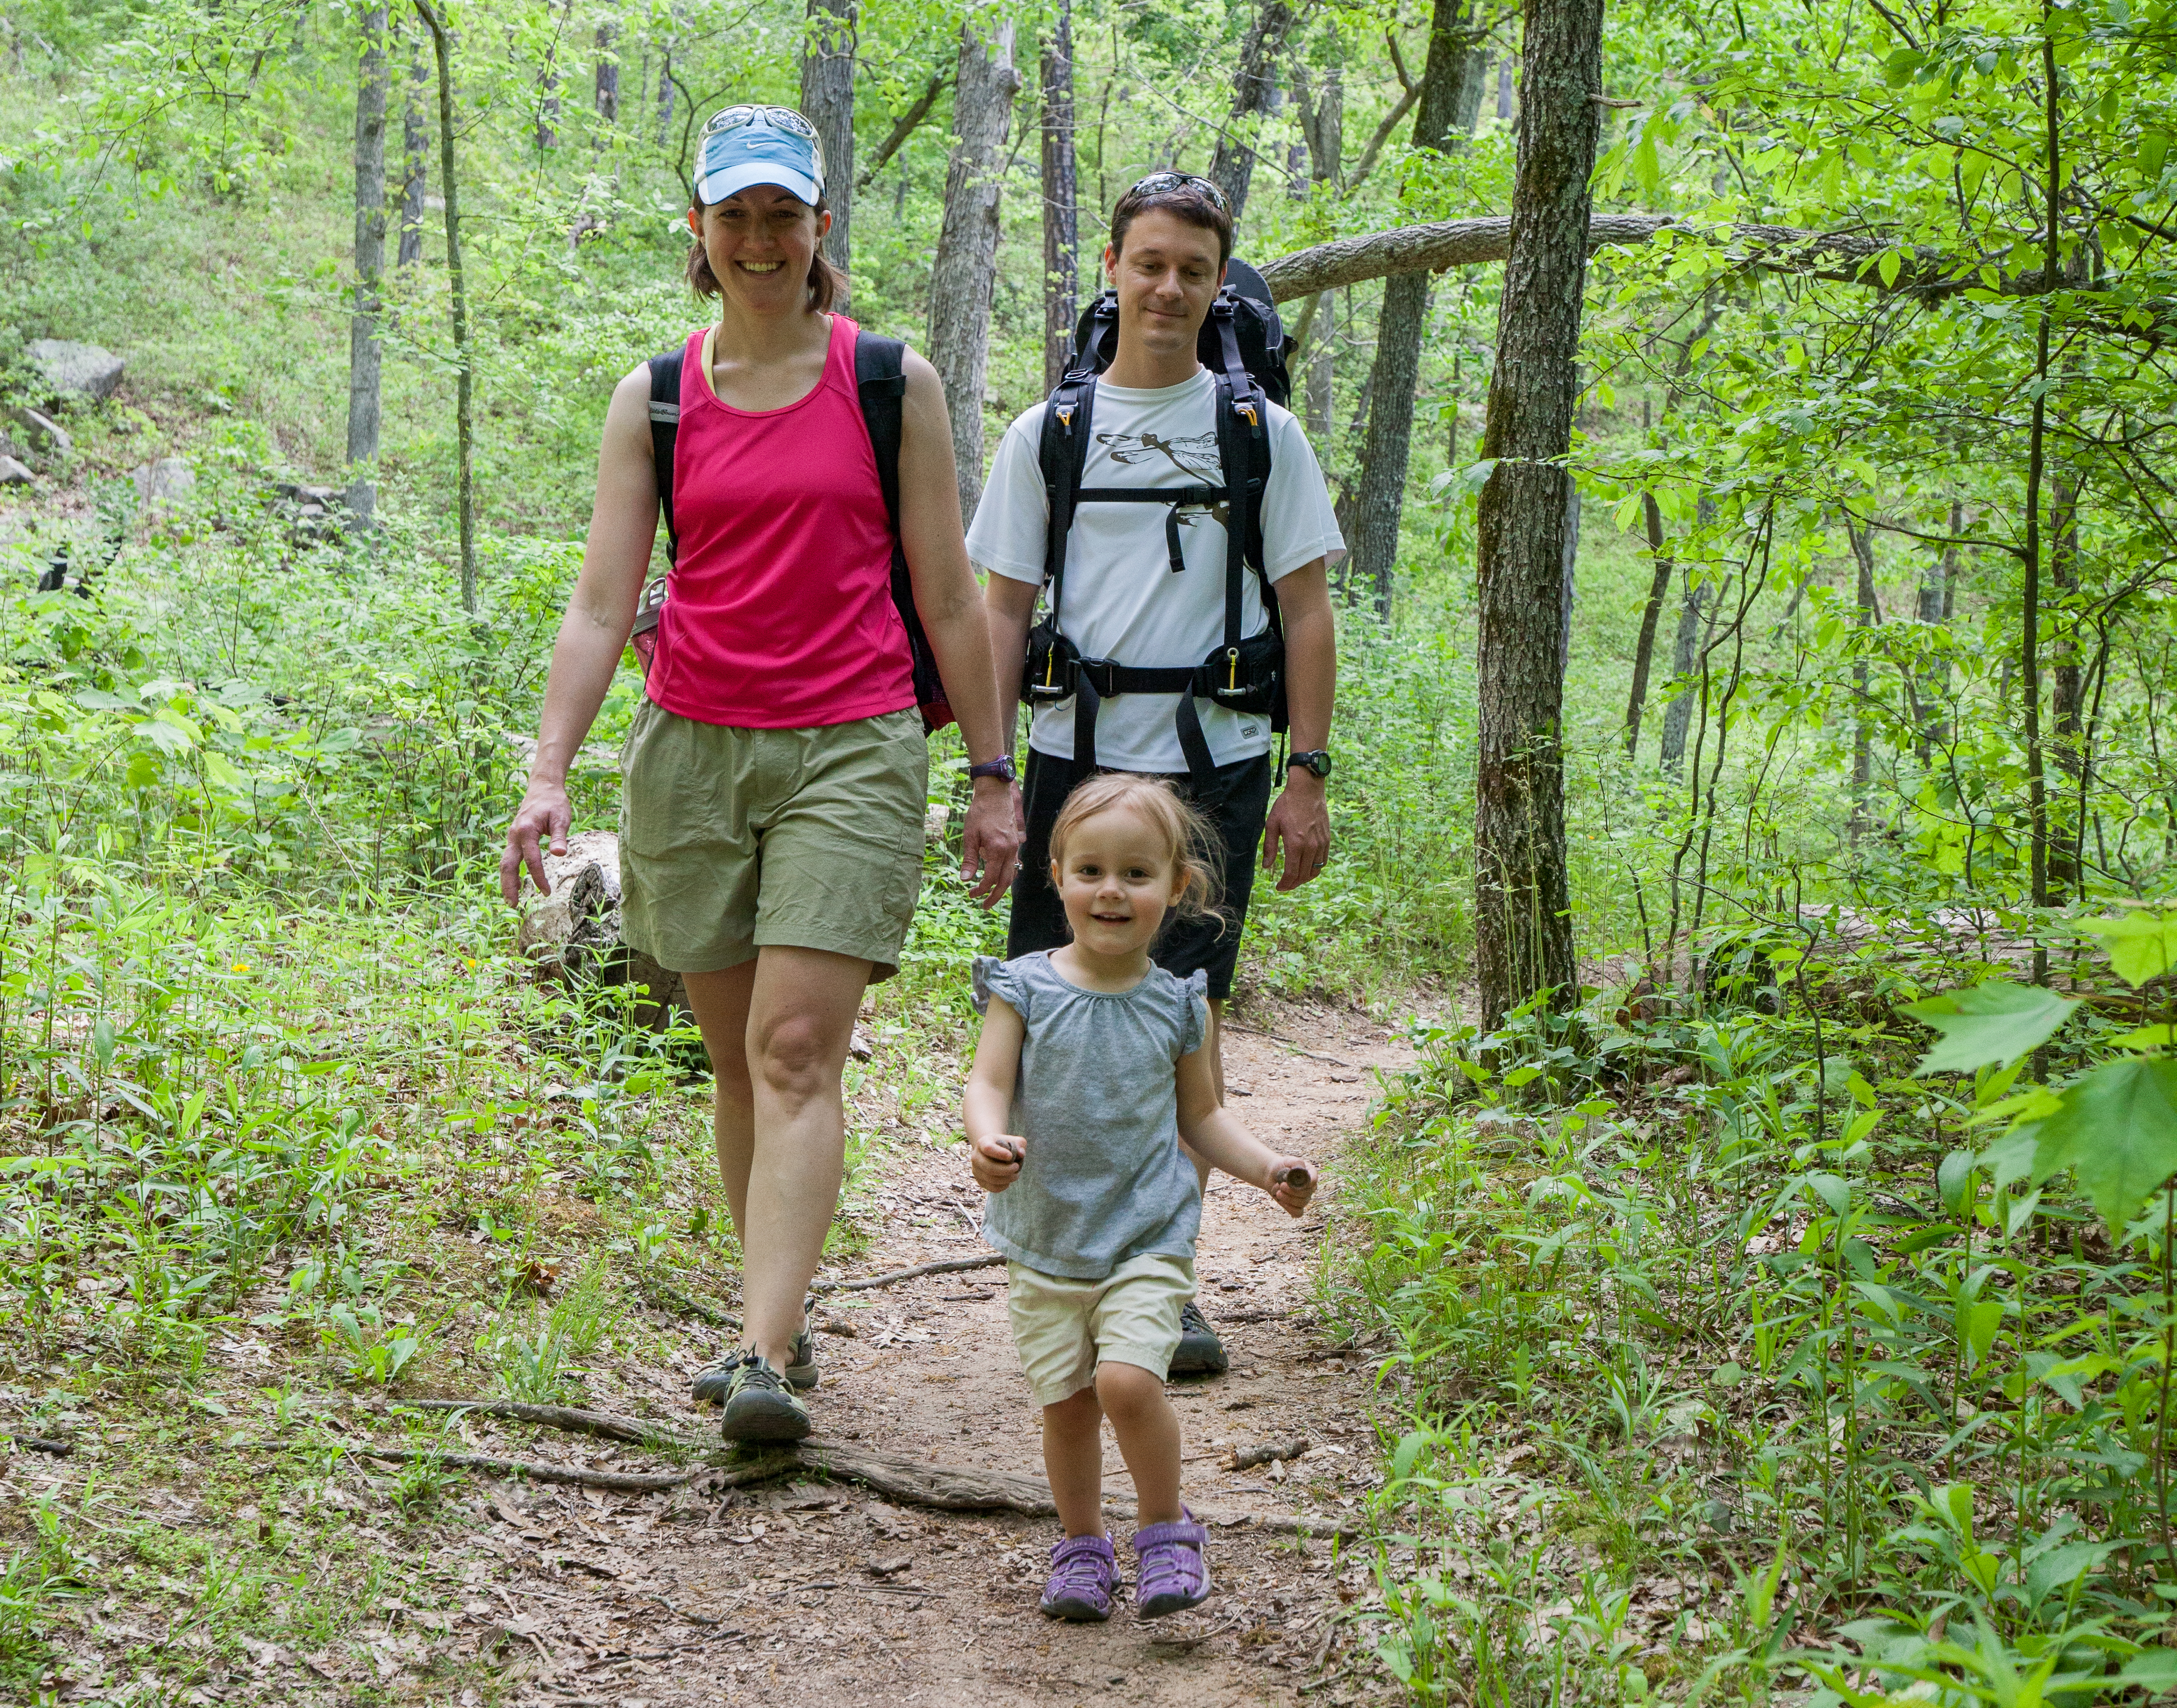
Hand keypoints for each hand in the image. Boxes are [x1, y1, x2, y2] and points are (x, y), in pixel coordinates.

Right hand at [501, 779, 570, 904]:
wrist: (543, 789)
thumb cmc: (554, 803)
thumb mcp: (562, 818)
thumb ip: (560, 837)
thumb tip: (560, 855)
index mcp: (526, 831)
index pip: (532, 860)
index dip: (539, 878)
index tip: (547, 892)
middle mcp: (515, 835)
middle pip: (507, 865)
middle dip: (509, 886)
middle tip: (513, 905)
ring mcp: (512, 837)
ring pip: (505, 863)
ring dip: (507, 882)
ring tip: (512, 899)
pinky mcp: (514, 838)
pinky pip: (509, 858)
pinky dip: (510, 872)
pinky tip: (516, 884)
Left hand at [960, 776, 1023, 907]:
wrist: (995, 793)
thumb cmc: (980, 812)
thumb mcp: (970, 836)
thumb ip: (970, 859)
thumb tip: (965, 880)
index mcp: (998, 849)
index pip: (991, 878)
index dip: (981, 889)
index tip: (971, 894)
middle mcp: (1010, 850)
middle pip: (1005, 881)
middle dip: (995, 896)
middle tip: (984, 906)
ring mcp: (1015, 846)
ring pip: (1012, 873)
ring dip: (1001, 887)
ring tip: (990, 895)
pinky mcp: (1015, 842)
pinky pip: (1013, 864)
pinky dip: (1006, 874)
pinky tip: (999, 877)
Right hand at [971, 1132, 1024, 1191]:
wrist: (992, 1151)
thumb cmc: (1005, 1145)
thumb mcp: (1014, 1140)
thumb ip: (1020, 1144)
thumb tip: (1021, 1154)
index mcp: (982, 1143)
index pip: (988, 1148)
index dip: (1000, 1153)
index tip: (1011, 1156)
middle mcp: (976, 1157)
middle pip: (988, 1167)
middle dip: (1006, 1170)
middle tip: (1017, 1167)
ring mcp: (976, 1170)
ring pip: (991, 1179)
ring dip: (1007, 1179)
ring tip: (1016, 1174)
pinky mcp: (980, 1181)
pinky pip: (992, 1188)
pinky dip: (1003, 1186)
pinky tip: (1008, 1181)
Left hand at [1262, 773, 1329, 892]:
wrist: (1307, 790)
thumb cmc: (1286, 805)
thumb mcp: (1272, 824)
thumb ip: (1270, 848)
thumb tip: (1266, 867)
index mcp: (1295, 844)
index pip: (1291, 873)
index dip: (1285, 884)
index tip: (1278, 887)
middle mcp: (1310, 846)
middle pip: (1303, 875)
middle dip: (1293, 884)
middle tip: (1284, 886)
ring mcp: (1321, 843)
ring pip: (1315, 870)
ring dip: (1304, 878)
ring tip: (1295, 879)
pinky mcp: (1326, 839)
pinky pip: (1323, 861)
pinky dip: (1315, 869)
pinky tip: (1306, 868)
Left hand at [1266, 1157, 1316, 1217]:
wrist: (1271, 1174)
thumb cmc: (1281, 1165)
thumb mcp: (1288, 1160)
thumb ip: (1296, 1163)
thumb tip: (1301, 1169)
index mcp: (1311, 1174)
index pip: (1313, 1181)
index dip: (1305, 1183)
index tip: (1292, 1180)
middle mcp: (1310, 1187)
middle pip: (1306, 1194)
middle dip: (1292, 1191)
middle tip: (1281, 1185)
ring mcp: (1304, 1198)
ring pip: (1301, 1203)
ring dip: (1288, 1198)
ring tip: (1278, 1192)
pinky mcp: (1296, 1206)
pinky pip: (1298, 1213)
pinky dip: (1289, 1208)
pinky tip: (1280, 1200)